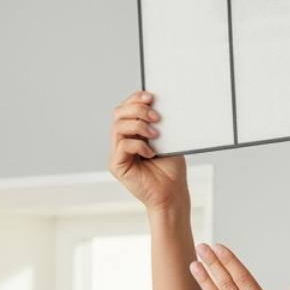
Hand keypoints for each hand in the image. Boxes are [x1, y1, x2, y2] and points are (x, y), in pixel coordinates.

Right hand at [108, 91, 186, 210]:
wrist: (173, 193)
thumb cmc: (171, 168)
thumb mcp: (168, 139)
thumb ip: (158, 122)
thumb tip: (158, 103)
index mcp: (132, 132)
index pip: (126, 108)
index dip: (136, 99)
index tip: (151, 96)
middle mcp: (122, 140)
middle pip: (118, 113)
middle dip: (137, 109)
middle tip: (156, 116)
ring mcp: (118, 153)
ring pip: (118, 126)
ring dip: (139, 125)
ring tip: (156, 134)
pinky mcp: (116, 165)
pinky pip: (122, 145)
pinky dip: (138, 144)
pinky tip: (151, 152)